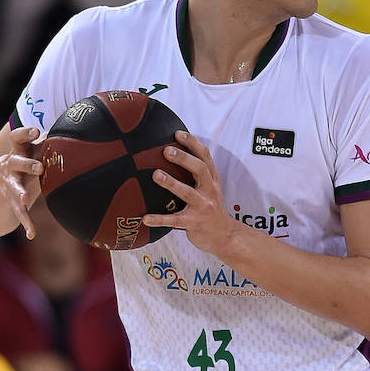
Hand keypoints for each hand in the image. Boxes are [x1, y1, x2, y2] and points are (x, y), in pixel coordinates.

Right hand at [0, 126, 43, 237]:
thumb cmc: (15, 171)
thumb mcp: (26, 156)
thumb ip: (44, 146)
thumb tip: (69, 131)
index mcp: (17, 153)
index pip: (17, 139)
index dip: (25, 134)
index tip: (36, 131)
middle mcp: (10, 167)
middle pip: (17, 162)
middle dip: (27, 164)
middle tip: (39, 167)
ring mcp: (7, 185)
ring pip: (14, 187)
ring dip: (20, 192)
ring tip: (24, 198)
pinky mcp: (8, 203)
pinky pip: (19, 213)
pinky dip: (27, 223)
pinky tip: (32, 233)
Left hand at [143, 130, 237, 258]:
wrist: (224, 237)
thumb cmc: (211, 210)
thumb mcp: (210, 189)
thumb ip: (198, 175)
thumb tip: (173, 156)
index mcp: (212, 180)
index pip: (205, 157)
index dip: (192, 143)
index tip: (177, 133)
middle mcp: (210, 191)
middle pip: (199, 169)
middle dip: (183, 158)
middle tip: (166, 151)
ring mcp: (203, 207)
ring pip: (188, 193)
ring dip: (172, 183)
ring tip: (156, 175)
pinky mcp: (194, 223)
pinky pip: (175, 220)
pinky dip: (160, 219)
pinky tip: (146, 218)